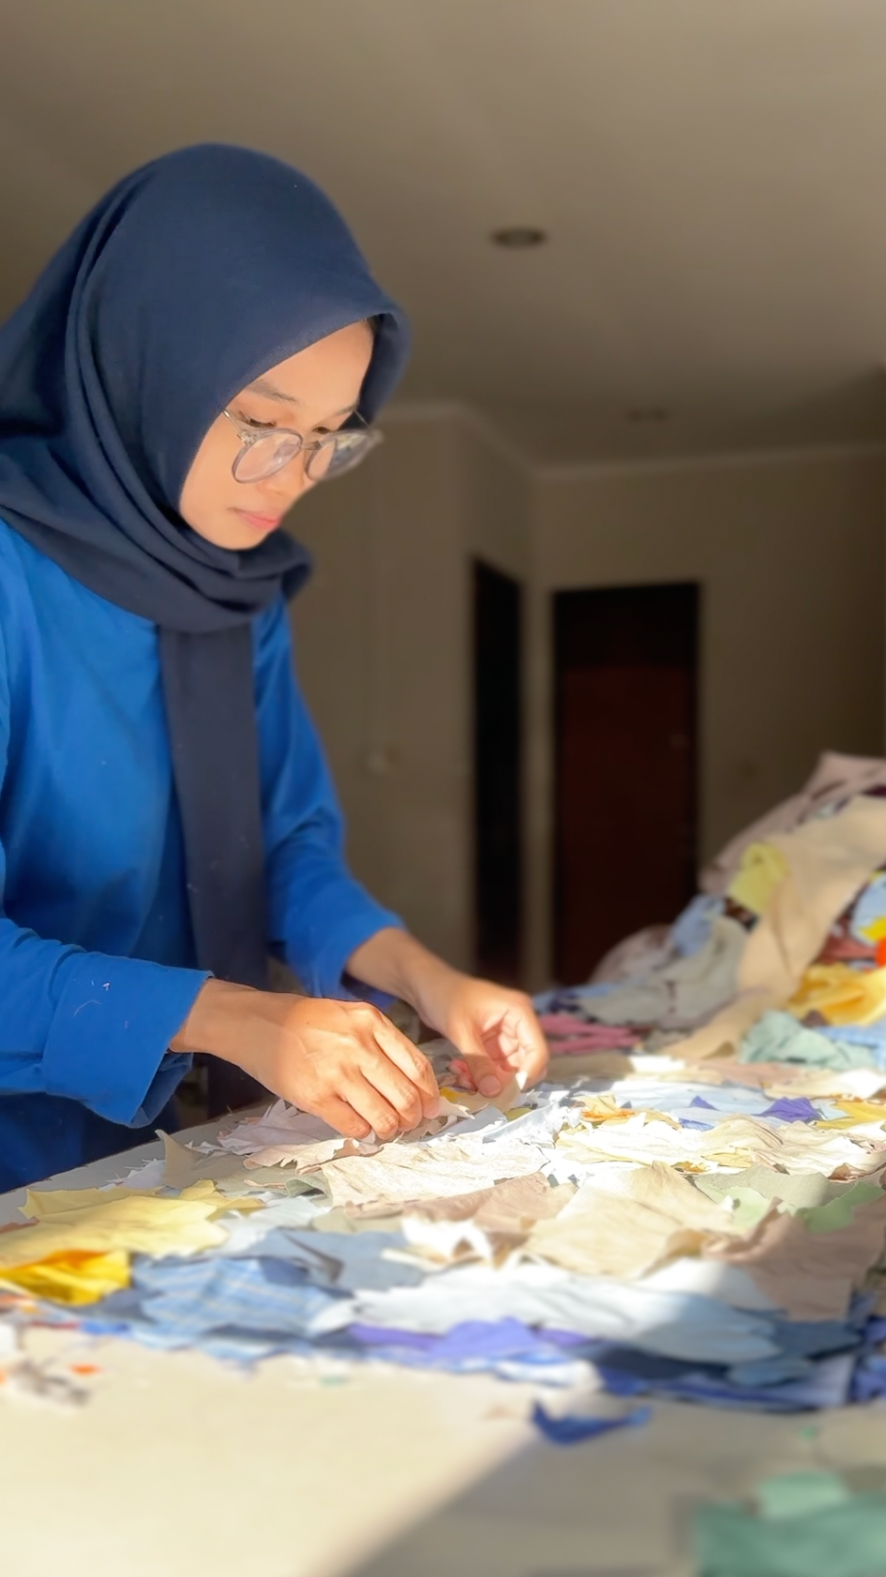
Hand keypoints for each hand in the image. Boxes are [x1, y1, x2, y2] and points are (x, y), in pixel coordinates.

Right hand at [172, 982, 439, 1140]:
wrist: (255, 1023)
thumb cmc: (305, 1021)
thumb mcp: (349, 1015)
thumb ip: (381, 1042)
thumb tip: (413, 1081)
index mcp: (371, 1022)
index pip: (417, 1066)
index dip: (429, 1093)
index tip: (431, 1106)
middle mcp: (358, 1046)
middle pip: (406, 1096)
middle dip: (414, 1117)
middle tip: (410, 1122)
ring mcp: (336, 1073)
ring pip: (384, 1116)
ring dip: (390, 1129)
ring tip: (386, 1128)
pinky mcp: (315, 1097)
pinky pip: (353, 1126)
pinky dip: (362, 1132)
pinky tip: (360, 1127)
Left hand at [346, 929, 548, 1097]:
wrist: (426, 986)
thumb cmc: (444, 997)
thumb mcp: (461, 1031)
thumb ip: (479, 1063)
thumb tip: (493, 1093)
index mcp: (520, 1012)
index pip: (538, 1051)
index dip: (526, 1076)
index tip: (505, 1095)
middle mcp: (519, 1024)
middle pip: (526, 1064)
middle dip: (505, 1082)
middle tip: (481, 1091)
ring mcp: (506, 1035)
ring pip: (509, 1070)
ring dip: (490, 1081)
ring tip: (464, 1079)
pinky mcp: (493, 1044)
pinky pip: (494, 1068)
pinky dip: (481, 1075)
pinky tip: (461, 1073)